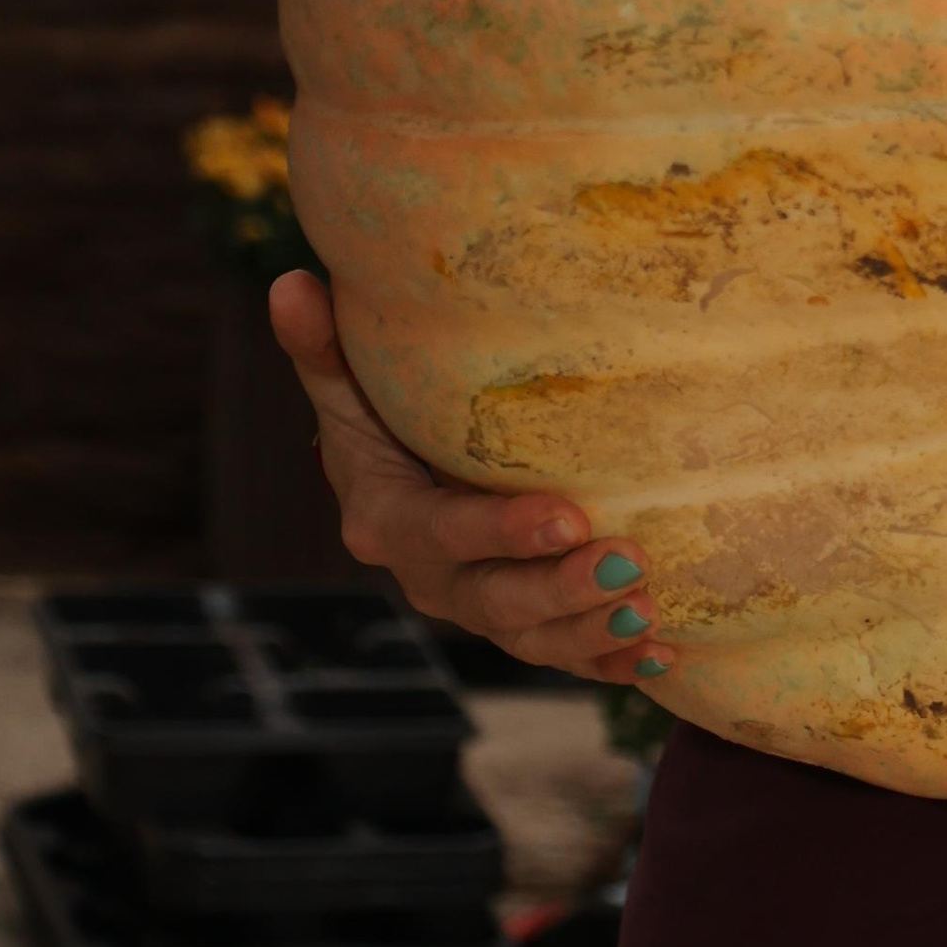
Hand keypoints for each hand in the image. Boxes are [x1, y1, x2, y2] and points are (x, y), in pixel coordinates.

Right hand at [269, 269, 669, 688]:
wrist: (394, 484)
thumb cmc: (379, 420)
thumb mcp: (349, 391)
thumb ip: (324, 351)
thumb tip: (288, 283)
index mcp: (389, 522)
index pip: (447, 533)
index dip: (503, 532)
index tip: (568, 515)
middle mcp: (430, 579)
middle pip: (495, 601)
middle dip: (562, 590)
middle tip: (629, 564)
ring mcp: (474, 609)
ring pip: (531, 639)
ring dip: (591, 632)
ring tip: (650, 616)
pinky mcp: (516, 627)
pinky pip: (560, 656)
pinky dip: (605, 662)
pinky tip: (658, 659)